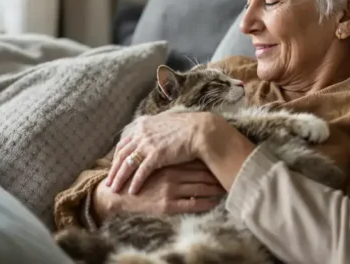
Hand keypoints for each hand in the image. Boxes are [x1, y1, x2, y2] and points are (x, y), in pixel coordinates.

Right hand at [93, 160, 224, 219]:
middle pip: (201, 173)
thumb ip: (164, 153)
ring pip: (200, 188)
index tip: (222, 159)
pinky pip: (192, 204)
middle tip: (230, 173)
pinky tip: (214, 202)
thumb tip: (182, 145)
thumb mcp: (149, 160)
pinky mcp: (168, 204)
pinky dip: (205, 202)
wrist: (119, 195)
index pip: (195, 159)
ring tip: (226, 187)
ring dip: (215, 188)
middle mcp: (171, 174)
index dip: (210, 160)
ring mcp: (170, 189)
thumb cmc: (135, 177)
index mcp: (168, 161)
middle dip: (216, 174)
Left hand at [106, 111, 212, 194]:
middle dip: (114, 169)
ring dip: (120, 178)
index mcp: (143, 125)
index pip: (124, 143)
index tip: (114, 166)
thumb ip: (156, 129)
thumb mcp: (167, 123)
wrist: (200, 130)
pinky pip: (141, 171)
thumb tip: (154, 133)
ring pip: (127, 164)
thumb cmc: (188, 127)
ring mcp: (148, 144)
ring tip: (115, 189)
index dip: (118, 156)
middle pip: (121, 154)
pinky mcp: (156, 155)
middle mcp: (142, 133)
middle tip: (108, 182)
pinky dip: (135, 182)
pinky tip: (132, 191)